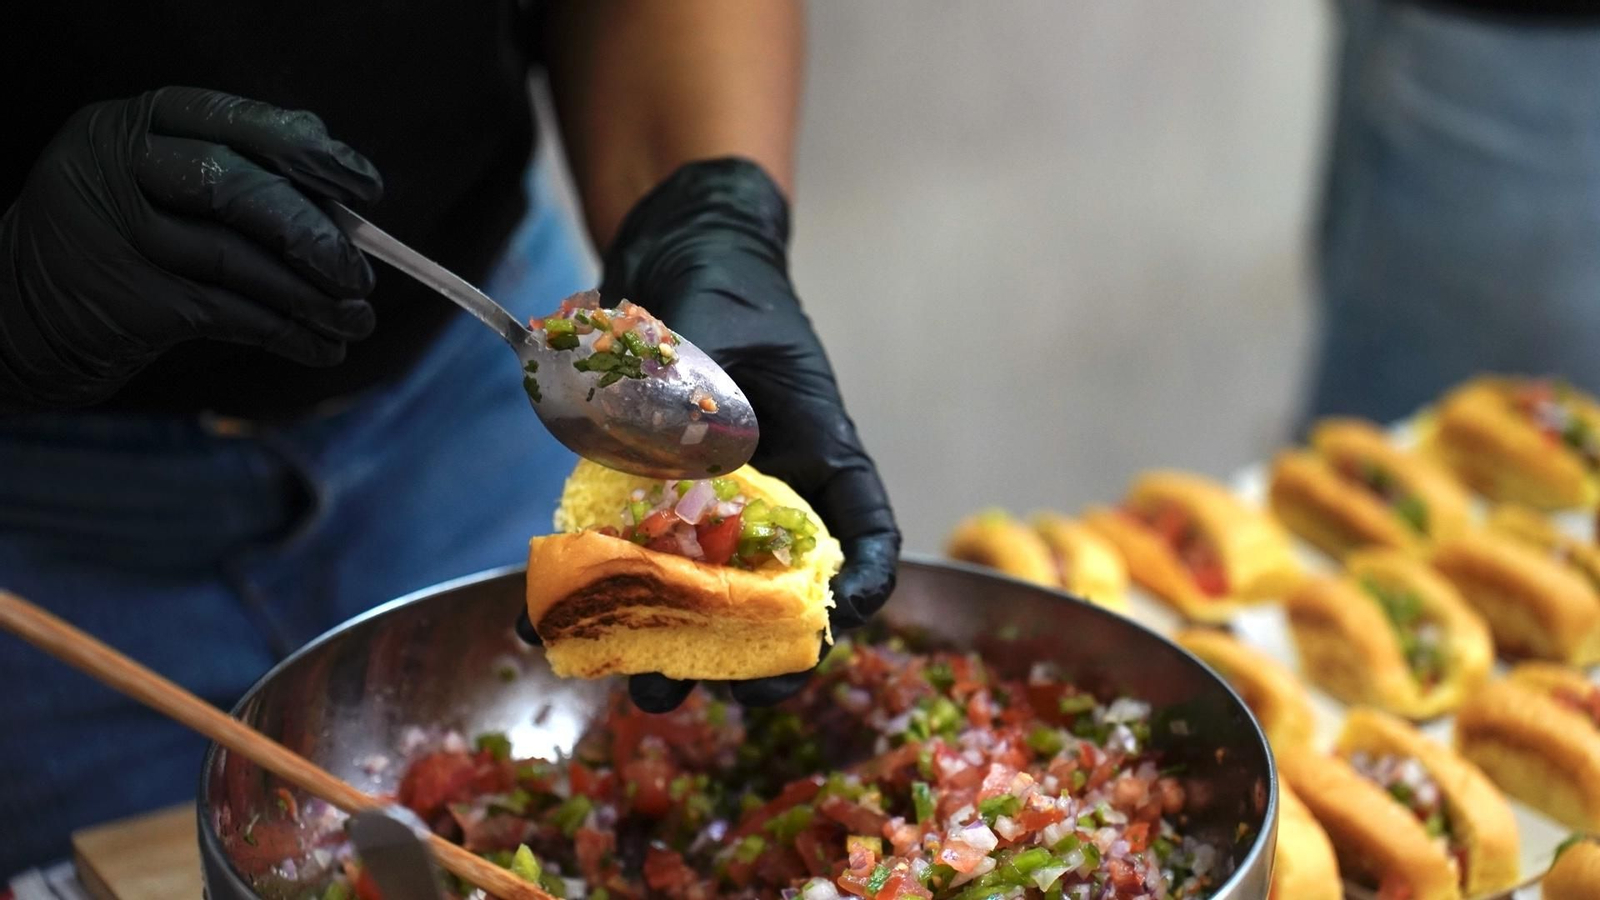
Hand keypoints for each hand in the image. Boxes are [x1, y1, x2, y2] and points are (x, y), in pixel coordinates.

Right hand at [0, 87, 382, 410]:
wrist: (24, 316)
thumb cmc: (127, 242)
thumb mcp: (165, 186)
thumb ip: (243, 170)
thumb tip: (339, 178)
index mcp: (136, 125)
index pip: (234, 122)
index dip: (310, 153)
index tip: (367, 189)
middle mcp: (118, 168)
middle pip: (238, 190)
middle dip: (315, 237)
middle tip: (364, 277)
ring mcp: (117, 234)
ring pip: (238, 262)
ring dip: (312, 299)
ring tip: (357, 321)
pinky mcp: (128, 300)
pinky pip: (228, 315)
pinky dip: (286, 334)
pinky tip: (321, 348)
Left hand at [603, 157, 900, 711]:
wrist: (677, 256)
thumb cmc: (723, 286)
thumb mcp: (715, 335)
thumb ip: (693, 397)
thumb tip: (666, 464)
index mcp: (823, 457)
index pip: (866, 537)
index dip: (862, 591)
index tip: (832, 625)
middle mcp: (775, 495)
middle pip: (778, 592)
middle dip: (750, 655)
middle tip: (726, 691)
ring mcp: (712, 505)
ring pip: (701, 594)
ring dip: (670, 646)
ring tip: (634, 684)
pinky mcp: (650, 501)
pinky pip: (625, 559)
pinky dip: (588, 592)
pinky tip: (541, 620)